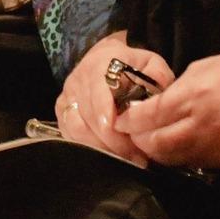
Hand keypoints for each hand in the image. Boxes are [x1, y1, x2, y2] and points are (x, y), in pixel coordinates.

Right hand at [53, 33, 174, 164]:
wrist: (105, 60)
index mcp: (98, 65)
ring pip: (76, 128)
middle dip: (112, 140)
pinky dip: (89, 148)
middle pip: (89, 115)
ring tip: (125, 159)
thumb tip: (156, 102)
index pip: (97, 89)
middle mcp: (77, 80)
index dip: (104, 110)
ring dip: (101, 147)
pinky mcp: (61, 114)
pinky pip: (70, 136)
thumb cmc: (131, 66)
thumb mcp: (150, 63)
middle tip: (137, 157)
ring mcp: (67, 98)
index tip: (115, 128)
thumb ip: (158, 77)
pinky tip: (109, 156)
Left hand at [114, 50, 219, 169]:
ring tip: (150, 137)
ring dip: (155, 150)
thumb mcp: (206, 66)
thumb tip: (157, 102)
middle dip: (137, 139)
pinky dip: (177, 156)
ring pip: (170, 160)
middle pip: (153, 145)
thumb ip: (178, 87)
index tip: (119, 116)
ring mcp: (212, 150)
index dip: (128, 118)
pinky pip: (190, 163)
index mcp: (192, 97)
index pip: (147, 116)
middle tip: (131, 130)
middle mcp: (199, 128)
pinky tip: (176, 143)